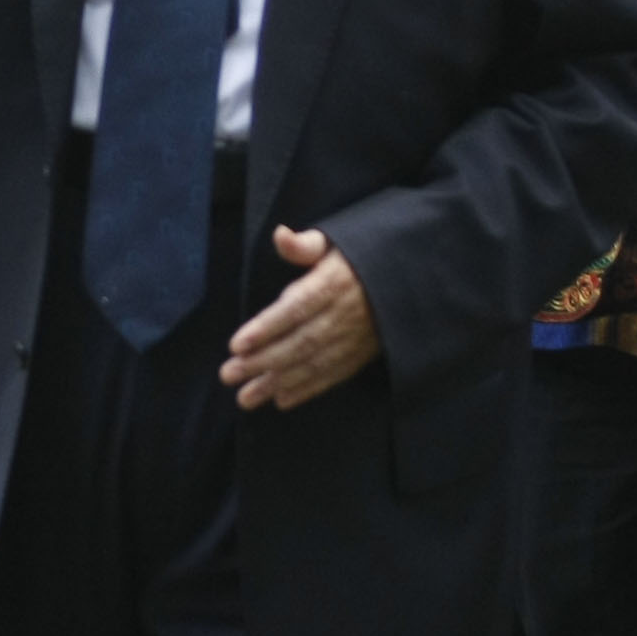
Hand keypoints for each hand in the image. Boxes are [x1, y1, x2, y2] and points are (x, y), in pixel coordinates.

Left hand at [222, 229, 377, 409]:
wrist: (407, 277)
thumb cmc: (357, 258)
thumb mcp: (334, 241)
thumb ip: (305, 244)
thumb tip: (280, 235)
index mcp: (334, 282)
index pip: (296, 308)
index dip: (267, 328)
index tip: (237, 344)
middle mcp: (345, 314)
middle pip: (301, 342)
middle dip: (263, 362)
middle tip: (229, 374)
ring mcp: (354, 337)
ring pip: (313, 364)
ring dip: (278, 383)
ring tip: (246, 397)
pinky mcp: (361, 354)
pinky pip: (333, 375)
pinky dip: (308, 390)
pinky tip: (281, 400)